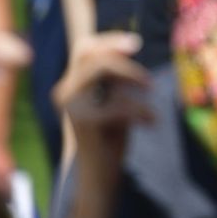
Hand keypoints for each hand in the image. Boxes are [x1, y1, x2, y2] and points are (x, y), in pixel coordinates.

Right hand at [54, 32, 154, 151]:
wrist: (98, 177)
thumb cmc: (109, 138)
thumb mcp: (112, 101)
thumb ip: (113, 78)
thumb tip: (126, 50)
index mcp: (71, 85)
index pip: (84, 48)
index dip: (109, 41)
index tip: (136, 44)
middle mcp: (65, 91)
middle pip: (96, 57)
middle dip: (127, 66)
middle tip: (149, 84)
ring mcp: (71, 105)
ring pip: (104, 72)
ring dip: (134, 81)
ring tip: (151, 103)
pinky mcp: (82, 120)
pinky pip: (117, 102)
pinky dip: (140, 110)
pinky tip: (152, 121)